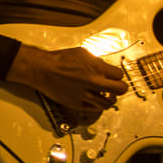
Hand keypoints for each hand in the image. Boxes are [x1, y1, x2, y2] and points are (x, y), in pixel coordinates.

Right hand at [6, 43, 125, 124]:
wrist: (42, 69)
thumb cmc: (59, 60)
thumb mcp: (83, 53)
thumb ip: (96, 62)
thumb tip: (103, 67)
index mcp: (96, 68)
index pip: (119, 75)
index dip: (118, 76)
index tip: (114, 77)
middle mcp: (93, 82)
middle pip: (120, 90)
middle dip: (119, 89)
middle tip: (116, 88)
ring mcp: (85, 95)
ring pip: (107, 103)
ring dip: (108, 100)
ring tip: (105, 97)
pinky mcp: (77, 104)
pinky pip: (93, 109)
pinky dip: (95, 105)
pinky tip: (92, 100)